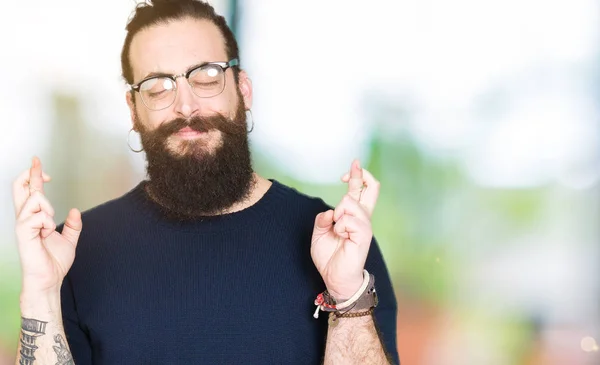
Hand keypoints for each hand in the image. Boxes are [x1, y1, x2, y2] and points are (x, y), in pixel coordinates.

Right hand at [13, 157, 82, 294]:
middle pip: (20, 188)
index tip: (39, 164)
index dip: (34, 175)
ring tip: (49, 225)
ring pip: (34, 198)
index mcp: (34, 218)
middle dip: (30, 174)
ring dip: (48, 207)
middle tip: (38, 165)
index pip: (31, 191)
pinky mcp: (23, 232)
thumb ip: (73, 225)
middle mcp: (25, 218)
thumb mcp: (69, 240)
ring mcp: (22, 224)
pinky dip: (47, 221)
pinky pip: (38, 215)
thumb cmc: (54, 263)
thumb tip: (75, 211)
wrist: (50, 279)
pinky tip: (46, 232)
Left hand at [311, 159, 379, 299]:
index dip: (356, 176)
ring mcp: (364, 226)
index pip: (360, 190)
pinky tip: (341, 236)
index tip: (349, 169)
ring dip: (338, 212)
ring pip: (351, 202)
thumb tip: (330, 212)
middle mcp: (362, 218)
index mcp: (353, 215)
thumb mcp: (319, 233)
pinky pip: (349, 220)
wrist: (335, 278)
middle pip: (372, 188)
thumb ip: (322, 219)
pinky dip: (340, 226)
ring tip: (337, 229)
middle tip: (352, 167)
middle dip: (361, 175)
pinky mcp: (364, 236)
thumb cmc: (330, 256)